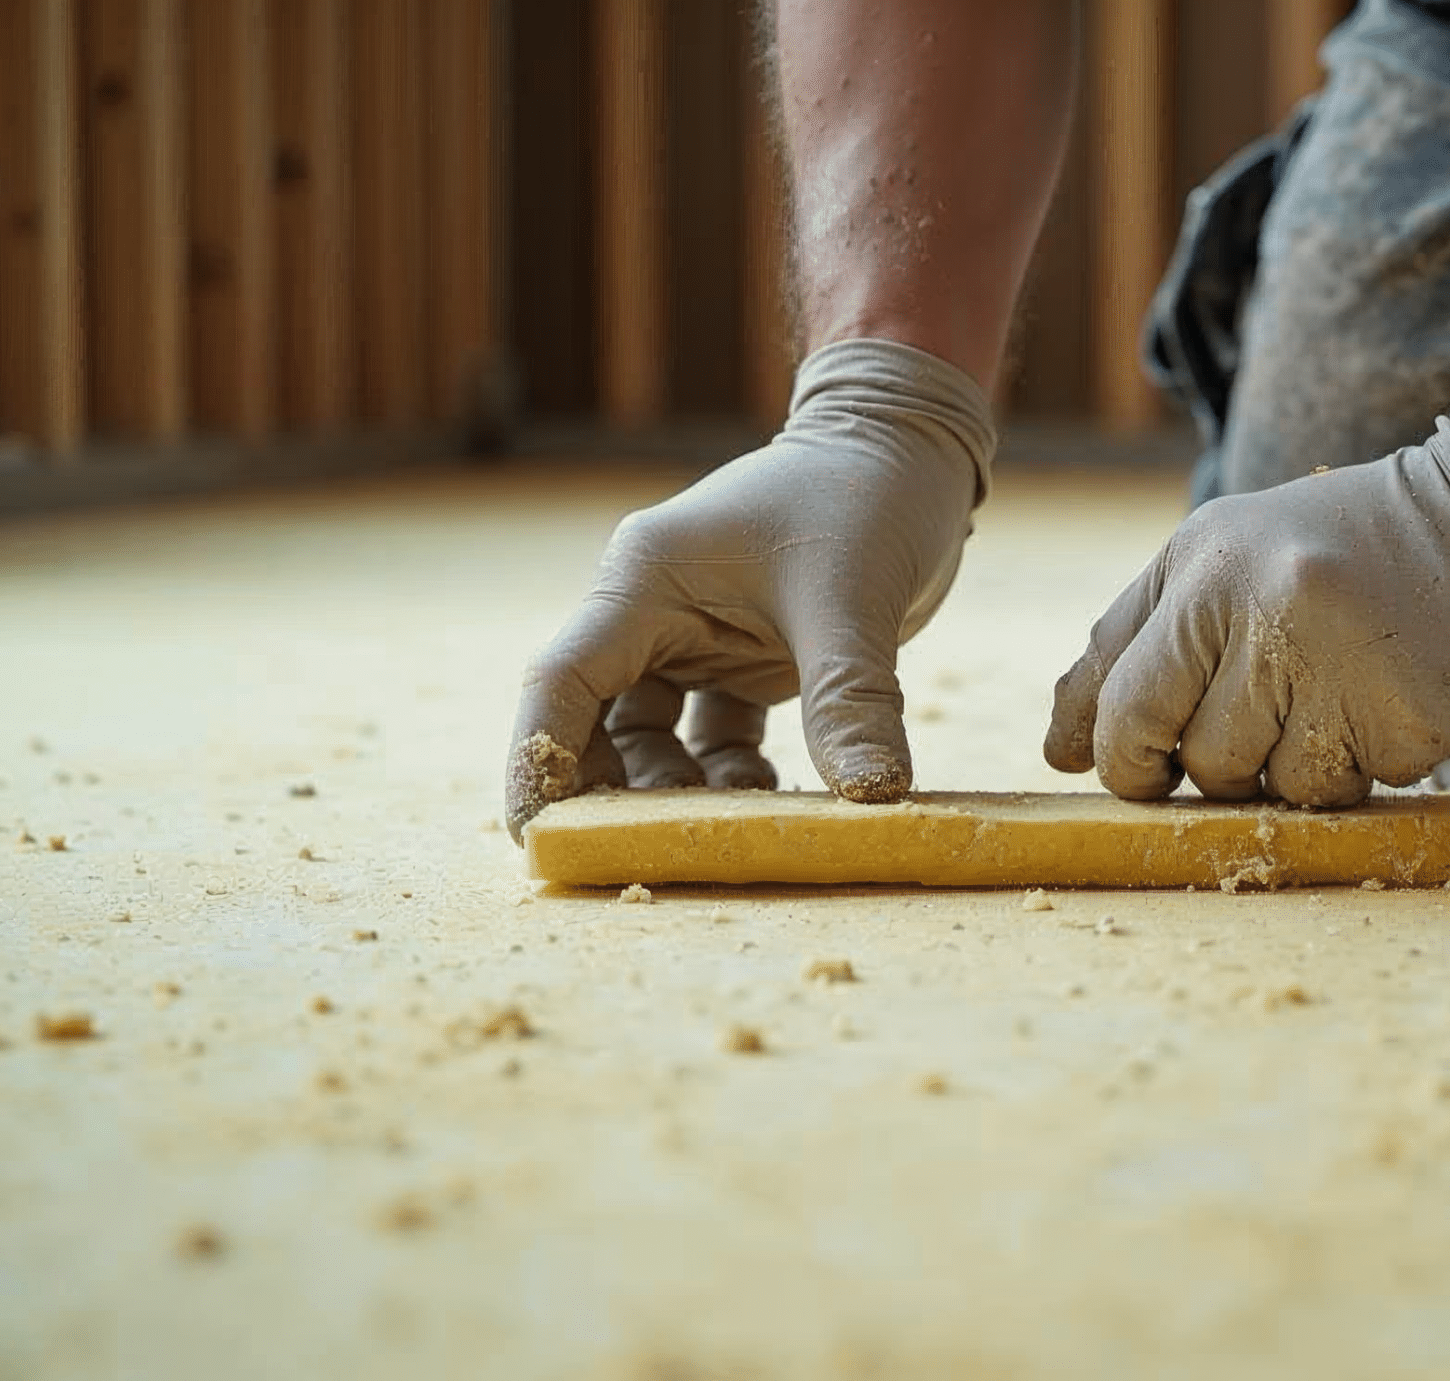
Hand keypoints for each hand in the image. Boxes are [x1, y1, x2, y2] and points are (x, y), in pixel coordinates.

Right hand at [505, 339, 993, 841]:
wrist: (911, 449)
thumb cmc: (868, 495)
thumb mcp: (855, 598)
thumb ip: (853, 700)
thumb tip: (871, 798)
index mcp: (646, 578)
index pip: (562, 681)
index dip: (538, 761)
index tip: (538, 839)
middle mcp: (652, 607)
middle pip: (596, 721)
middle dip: (615, 795)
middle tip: (648, 861)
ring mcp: (692, 634)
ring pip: (652, 738)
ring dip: (684, 793)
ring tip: (740, 830)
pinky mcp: (737, 656)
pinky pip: (709, 735)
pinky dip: (730, 775)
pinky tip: (774, 803)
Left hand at [1043, 355, 1449, 807]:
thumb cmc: (1341, 546)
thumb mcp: (1218, 557)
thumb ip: (1130, 642)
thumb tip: (1061, 749)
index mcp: (1203, 570)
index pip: (1124, 703)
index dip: (1123, 759)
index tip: (1139, 771)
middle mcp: (1265, 614)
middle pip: (1195, 761)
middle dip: (1208, 771)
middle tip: (1251, 730)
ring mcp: (1342, 668)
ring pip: (1272, 788)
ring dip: (1290, 769)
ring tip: (1328, 700)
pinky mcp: (1409, 718)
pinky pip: (1352, 790)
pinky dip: (1360, 765)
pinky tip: (1382, 703)